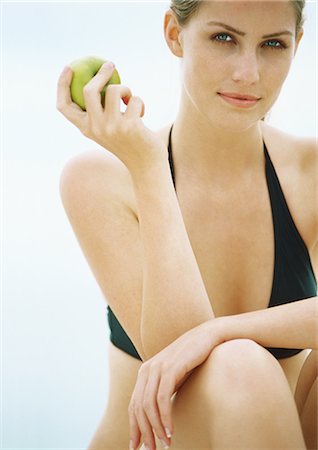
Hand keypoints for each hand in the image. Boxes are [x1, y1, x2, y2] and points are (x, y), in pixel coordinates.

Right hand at [56, 62, 166, 173]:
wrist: (146, 164)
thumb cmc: (127, 142)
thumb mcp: (108, 128)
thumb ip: (100, 112)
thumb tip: (97, 80)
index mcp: (85, 128)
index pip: (64, 106)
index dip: (62, 85)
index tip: (69, 68)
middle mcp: (95, 128)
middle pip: (88, 90)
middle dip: (100, 74)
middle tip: (110, 65)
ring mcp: (112, 127)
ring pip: (114, 90)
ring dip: (125, 89)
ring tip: (130, 101)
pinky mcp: (129, 126)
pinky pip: (134, 100)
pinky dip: (140, 103)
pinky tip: (142, 115)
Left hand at [128, 318, 223, 449]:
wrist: (206, 337)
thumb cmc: (191, 360)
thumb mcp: (173, 378)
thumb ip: (162, 393)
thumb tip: (157, 418)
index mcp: (144, 373)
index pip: (133, 405)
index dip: (134, 427)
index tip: (136, 447)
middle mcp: (147, 369)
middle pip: (138, 407)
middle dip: (144, 432)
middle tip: (153, 449)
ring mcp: (157, 367)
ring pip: (148, 405)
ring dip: (156, 428)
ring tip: (165, 443)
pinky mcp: (170, 367)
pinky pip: (163, 398)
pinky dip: (165, 417)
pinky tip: (171, 430)